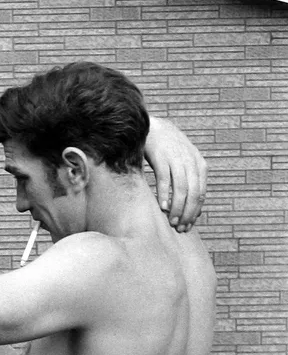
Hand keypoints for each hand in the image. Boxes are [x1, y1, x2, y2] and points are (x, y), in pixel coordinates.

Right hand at [145, 117, 207, 232]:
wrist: (154, 127)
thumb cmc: (169, 151)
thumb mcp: (185, 164)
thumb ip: (191, 183)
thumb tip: (195, 209)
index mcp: (199, 165)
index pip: (201, 194)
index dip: (195, 212)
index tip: (188, 226)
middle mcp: (190, 161)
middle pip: (193, 194)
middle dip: (187, 213)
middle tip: (180, 228)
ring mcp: (176, 158)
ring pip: (181, 189)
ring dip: (177, 208)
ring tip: (172, 221)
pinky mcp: (161, 157)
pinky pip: (165, 179)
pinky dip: (165, 195)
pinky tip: (162, 207)